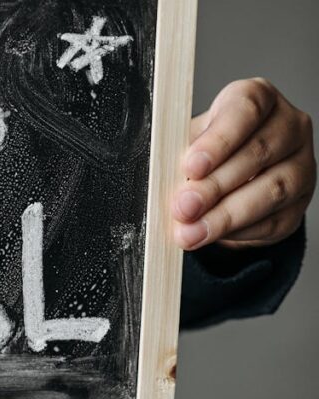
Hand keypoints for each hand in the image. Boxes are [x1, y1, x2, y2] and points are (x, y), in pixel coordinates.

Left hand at [172, 78, 315, 249]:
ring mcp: (301, 165)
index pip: (245, 110)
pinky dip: (238, 232)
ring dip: (226, 216)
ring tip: (191, 232)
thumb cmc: (205, 149)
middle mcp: (289, 126)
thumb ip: (179, 152)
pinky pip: (273, 220)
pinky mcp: (299, 203)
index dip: (219, 140)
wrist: (228, 176)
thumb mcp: (187, 140)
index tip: (191, 166)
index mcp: (258, 99)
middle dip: (215, 185)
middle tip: (183, 207)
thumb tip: (160, 174)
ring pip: (271, 190)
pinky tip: (211, 236)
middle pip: (258, 153)